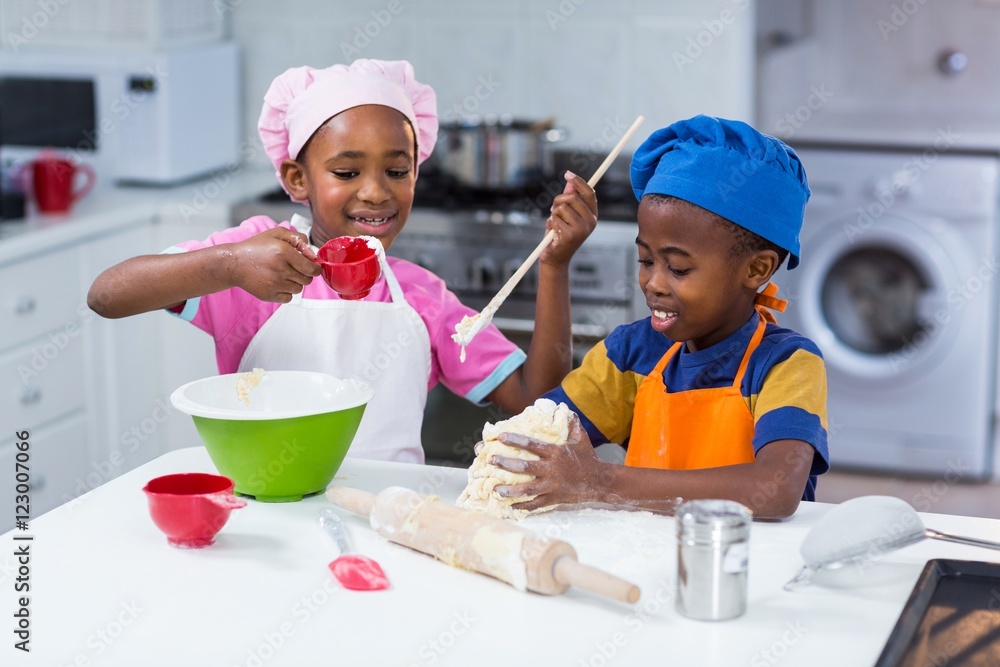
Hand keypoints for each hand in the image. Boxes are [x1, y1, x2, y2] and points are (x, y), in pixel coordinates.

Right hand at [224, 227, 321, 302]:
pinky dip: (286, 292)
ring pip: (298, 289)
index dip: (316, 268)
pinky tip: (277, 283)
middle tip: (294, 268)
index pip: (311, 268)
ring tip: (283, 274)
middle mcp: (280, 269)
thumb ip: (298, 239)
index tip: (314, 267)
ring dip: (295, 282)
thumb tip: (313, 254)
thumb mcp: (276, 234)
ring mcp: (274, 284)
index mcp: (283, 252)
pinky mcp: (269, 295)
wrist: (234, 263)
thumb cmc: (256, 247)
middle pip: (307, 279)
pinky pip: (288, 298)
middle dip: (305, 274)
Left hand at [490, 414, 610, 509]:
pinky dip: (523, 506)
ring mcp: (552, 485)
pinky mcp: (554, 498)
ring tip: (495, 489)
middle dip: (506, 464)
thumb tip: (565, 408)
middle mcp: (552, 469)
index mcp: (555, 453)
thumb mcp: (581, 439)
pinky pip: (536, 503)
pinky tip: (511, 506)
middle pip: (524, 467)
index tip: (501, 437)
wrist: (600, 481)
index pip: (532, 445)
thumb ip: (571, 424)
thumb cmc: (588, 458)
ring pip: (527, 489)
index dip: (516, 440)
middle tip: (491, 461)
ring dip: (510, 490)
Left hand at [541, 171, 597, 266]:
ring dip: (553, 214)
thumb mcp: (566, 215)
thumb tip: (570, 183)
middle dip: (558, 200)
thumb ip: (569, 200)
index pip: (589, 193)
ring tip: (555, 224)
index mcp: (592, 215)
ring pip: (561, 208)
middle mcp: (590, 222)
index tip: (567, 174)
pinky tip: (553, 234)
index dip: (578, 182)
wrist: (556, 258)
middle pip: (573, 197)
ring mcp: (581, 230)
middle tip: (553, 208)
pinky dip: (550, 224)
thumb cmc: (560, 234)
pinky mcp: (570, 236)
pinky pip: (554, 219)